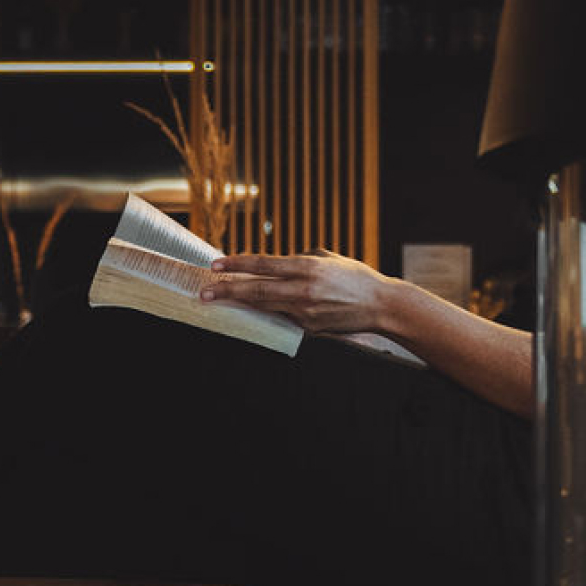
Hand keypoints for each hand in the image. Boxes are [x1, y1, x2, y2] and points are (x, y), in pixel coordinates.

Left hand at [201, 251, 392, 333]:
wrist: (381, 305)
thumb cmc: (355, 277)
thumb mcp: (327, 258)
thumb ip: (300, 258)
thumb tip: (275, 264)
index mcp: (308, 266)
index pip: (264, 264)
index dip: (238, 264)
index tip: (216, 264)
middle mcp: (304, 289)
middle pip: (257, 289)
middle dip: (228, 290)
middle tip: (204, 291)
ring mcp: (305, 311)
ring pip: (264, 306)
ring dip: (239, 302)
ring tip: (217, 300)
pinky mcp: (309, 327)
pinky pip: (282, 317)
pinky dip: (265, 312)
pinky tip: (248, 310)